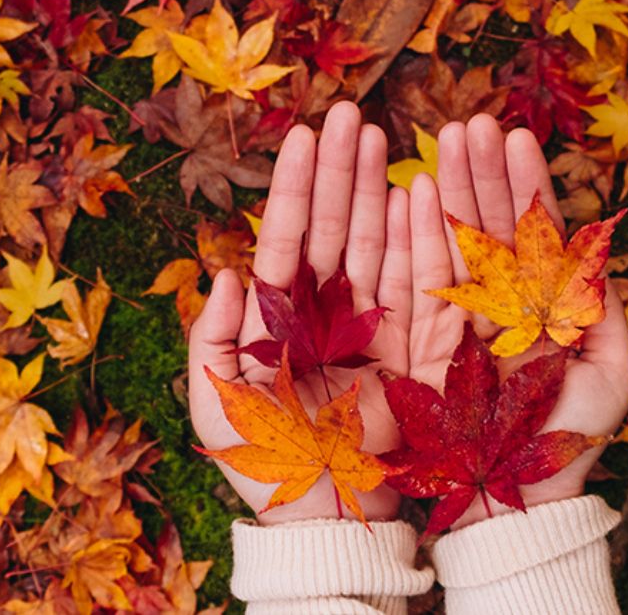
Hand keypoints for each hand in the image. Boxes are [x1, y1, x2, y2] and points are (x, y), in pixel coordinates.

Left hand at [188, 102, 410, 522]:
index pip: (288, 237)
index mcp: (279, 314)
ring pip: (374, 238)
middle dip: (341, 168)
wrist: (325, 513)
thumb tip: (224, 272)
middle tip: (351, 113)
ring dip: (377, 186)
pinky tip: (418, 191)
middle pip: (334, 224)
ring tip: (382, 135)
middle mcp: (326, 306)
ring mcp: (371, 319)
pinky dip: (417, 233)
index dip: (296, 186)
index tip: (306, 134)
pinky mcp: (411, 342)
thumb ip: (210, 338)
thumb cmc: (264, 460)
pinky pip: (415, 277)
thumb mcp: (217, 403)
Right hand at [408, 114, 627, 528]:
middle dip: (482, 171)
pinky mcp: (424, 338)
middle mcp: (501, 301)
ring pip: (456, 239)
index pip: (535, 231)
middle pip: (491, 222)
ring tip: (446, 137)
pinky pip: (420, 276)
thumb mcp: (610, 373)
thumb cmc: (569, 440)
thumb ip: (607, 310)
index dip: (526, 183)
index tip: (517, 136)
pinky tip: (414, 189)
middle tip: (472, 122)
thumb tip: (600, 251)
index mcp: (543, 304)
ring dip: (452, 187)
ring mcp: (460, 315)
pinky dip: (417, 233)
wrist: (516, 502)